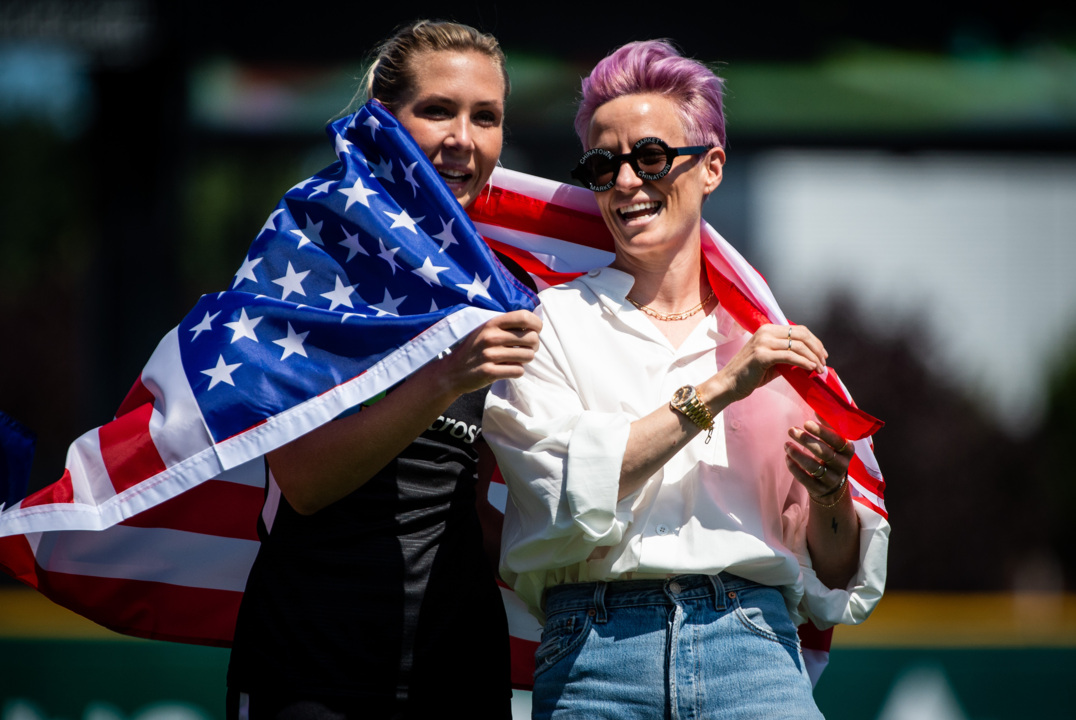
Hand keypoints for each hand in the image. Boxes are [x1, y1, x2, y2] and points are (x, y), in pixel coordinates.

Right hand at [434, 310, 542, 395]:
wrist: (452, 371)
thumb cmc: (475, 349)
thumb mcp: (485, 330)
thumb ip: (506, 325)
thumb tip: (535, 323)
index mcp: (492, 323)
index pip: (524, 316)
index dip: (536, 324)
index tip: (536, 330)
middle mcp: (491, 337)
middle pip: (531, 338)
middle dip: (534, 345)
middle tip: (527, 348)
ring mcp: (490, 355)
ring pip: (528, 355)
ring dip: (526, 359)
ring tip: (517, 359)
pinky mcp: (490, 372)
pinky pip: (518, 371)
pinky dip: (517, 371)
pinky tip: (509, 369)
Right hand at [710, 324, 826, 403]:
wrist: (728, 384)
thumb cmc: (749, 374)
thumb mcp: (772, 361)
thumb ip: (788, 356)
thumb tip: (810, 360)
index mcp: (768, 329)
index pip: (798, 330)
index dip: (815, 341)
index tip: (823, 355)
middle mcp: (766, 332)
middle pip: (801, 335)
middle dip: (817, 349)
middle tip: (824, 363)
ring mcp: (763, 343)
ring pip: (798, 346)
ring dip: (813, 358)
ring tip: (820, 370)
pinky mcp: (762, 356)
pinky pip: (790, 357)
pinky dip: (803, 362)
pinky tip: (811, 369)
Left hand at [784, 419, 852, 500]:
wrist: (833, 487)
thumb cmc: (831, 456)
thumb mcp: (834, 443)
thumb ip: (828, 426)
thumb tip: (817, 408)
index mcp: (848, 451)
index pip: (837, 440)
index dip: (822, 431)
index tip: (806, 423)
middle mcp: (842, 465)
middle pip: (824, 452)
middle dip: (806, 440)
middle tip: (791, 430)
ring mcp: (831, 479)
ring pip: (813, 466)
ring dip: (797, 454)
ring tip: (786, 444)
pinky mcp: (819, 489)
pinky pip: (805, 479)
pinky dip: (794, 468)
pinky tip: (787, 458)